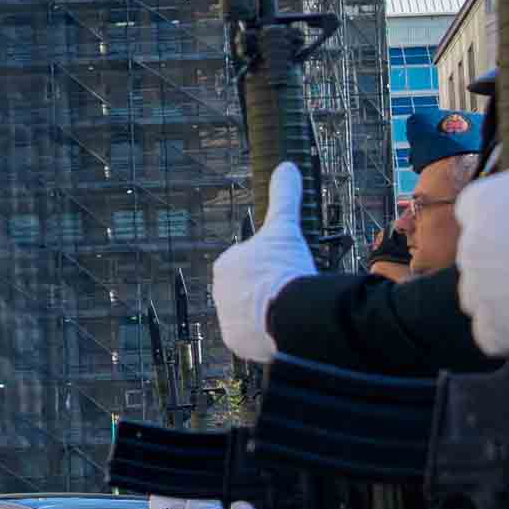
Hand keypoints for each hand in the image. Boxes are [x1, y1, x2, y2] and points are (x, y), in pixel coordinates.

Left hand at [209, 165, 313, 365]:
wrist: (287, 313)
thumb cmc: (283, 268)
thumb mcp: (284, 227)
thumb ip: (283, 197)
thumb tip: (287, 167)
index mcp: (226, 264)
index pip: (249, 262)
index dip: (270, 265)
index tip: (285, 269)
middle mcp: (219, 292)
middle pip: (249, 288)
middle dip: (268, 288)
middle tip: (290, 289)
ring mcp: (226, 318)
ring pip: (250, 312)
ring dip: (267, 311)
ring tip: (288, 310)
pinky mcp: (236, 341)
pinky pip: (252, 337)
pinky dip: (266, 333)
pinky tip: (281, 327)